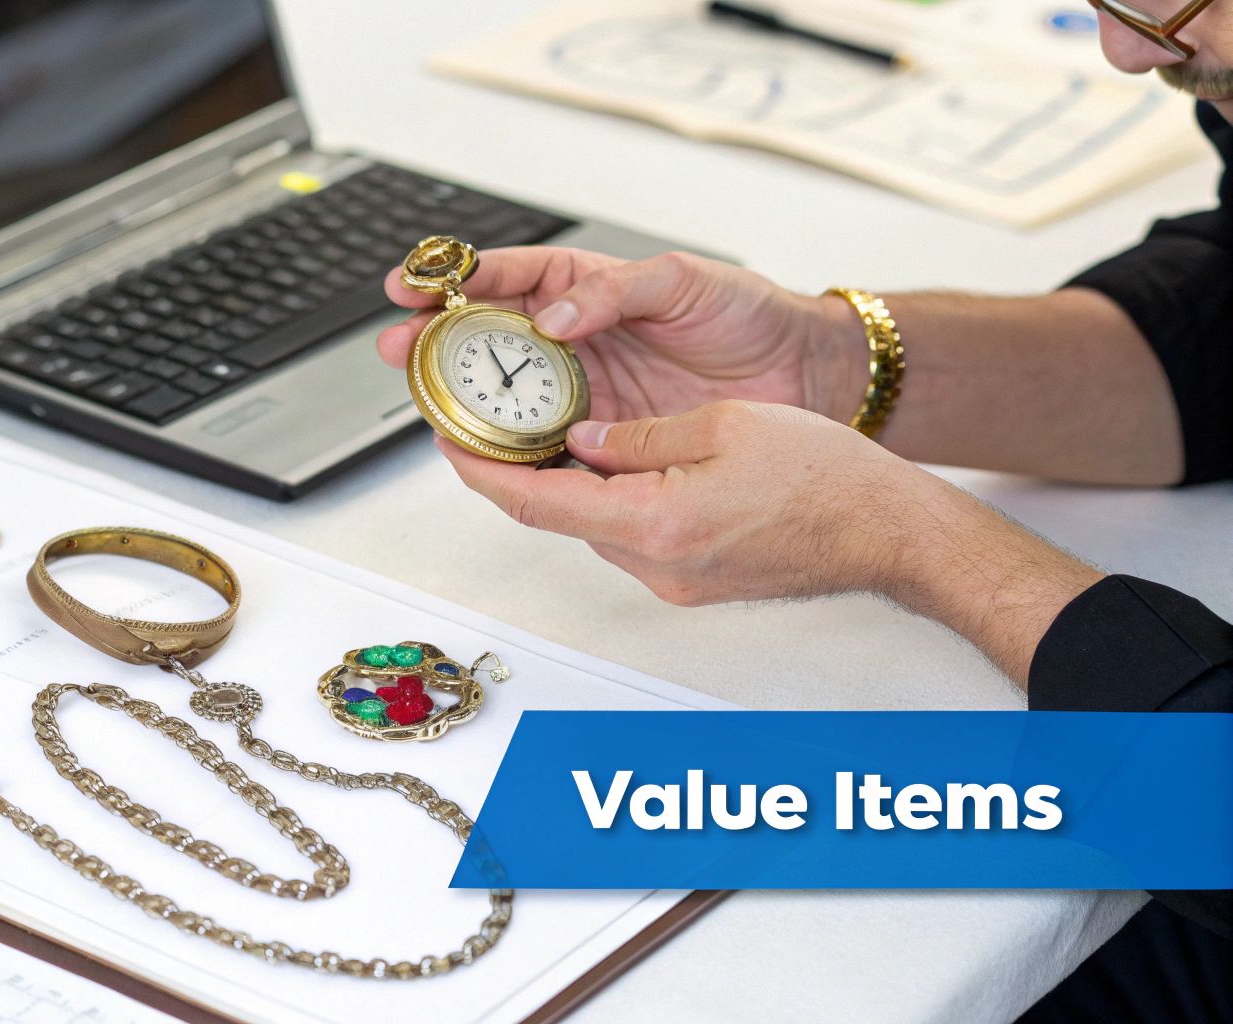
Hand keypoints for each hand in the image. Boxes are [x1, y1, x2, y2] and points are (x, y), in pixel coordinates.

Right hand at [379, 247, 865, 423]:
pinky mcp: (604, 438)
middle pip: (487, 344)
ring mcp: (584, 393)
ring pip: (506, 400)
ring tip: (430, 404)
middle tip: (400, 350)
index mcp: (585, 290)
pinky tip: (487, 453)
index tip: (412, 287)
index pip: (506, 280)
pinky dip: (515, 453)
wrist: (801, 374)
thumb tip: (555, 315)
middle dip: (437, 345)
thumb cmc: (749, 315)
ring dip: (464, 403)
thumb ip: (616, 293)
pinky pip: (547, 448)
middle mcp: (574, 342)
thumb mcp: (683, 281)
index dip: (453, 282)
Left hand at [436, 400, 1101, 679]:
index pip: (536, 502)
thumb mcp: (723, 425)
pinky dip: (609, 497)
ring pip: (594, 524)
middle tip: (489, 422)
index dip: (481, 471)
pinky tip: (612, 459)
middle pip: (559, 516)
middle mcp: (656, 565)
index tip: (446, 440)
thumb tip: (582, 436)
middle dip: (519, 470)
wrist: (891, 532)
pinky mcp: (693, 580)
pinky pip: (630, 534)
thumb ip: (639, 435)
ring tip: (546, 428)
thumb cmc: (829, 480)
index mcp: (655, 523)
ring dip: (567, 483)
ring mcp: (674, 580)